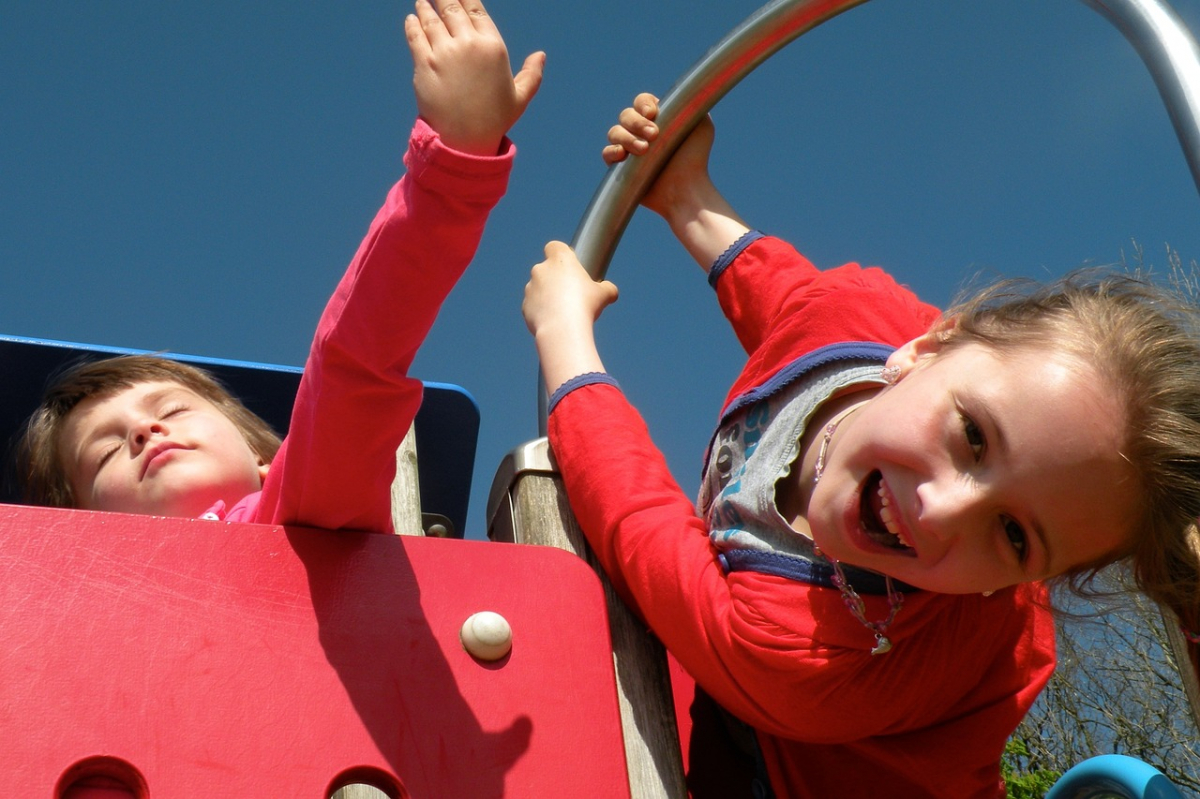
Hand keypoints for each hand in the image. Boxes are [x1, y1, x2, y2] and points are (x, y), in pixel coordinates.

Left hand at [405, 0, 544, 155]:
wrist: (465, 141)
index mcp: (493, 47)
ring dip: (425, 7)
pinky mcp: (424, 63)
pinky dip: (413, 24)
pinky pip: (416, 36)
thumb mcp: (519, 98)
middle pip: (451, 8)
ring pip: (431, 19)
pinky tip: (412, 19)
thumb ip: (532, 74)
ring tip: (421, 1)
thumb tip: (541, 55)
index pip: (475, 9)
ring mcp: (444, 52)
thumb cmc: (494, 120)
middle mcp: (468, 44)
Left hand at [523, 242, 617, 392]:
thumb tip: (611, 291)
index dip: (560, 254)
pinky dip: (541, 311)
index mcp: (559, 259)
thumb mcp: (604, 295)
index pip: (554, 246)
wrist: (562, 329)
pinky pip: (533, 306)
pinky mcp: (525, 306)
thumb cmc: (584, 306)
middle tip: (570, 292)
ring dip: (546, 295)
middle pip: (546, 269)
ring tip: (562, 311)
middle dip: (555, 278)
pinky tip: (553, 322)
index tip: (570, 265)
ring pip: (538, 288)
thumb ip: (607, 289)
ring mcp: (530, 288)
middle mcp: (541, 270)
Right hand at [601, 93, 717, 224]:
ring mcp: (629, 150)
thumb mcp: (702, 125)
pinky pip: (607, 153)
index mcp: (657, 119)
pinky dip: (612, 151)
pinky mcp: (620, 169)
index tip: (653, 113)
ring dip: (627, 137)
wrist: (686, 188)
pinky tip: (623, 155)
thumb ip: (694, 104)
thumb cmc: (695, 158)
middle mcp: (641, 132)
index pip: (641, 101)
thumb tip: (685, 91)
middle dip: (637, 122)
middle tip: (654, 135)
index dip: (643, 104)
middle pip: (626, 115)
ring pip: (615, 132)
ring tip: (644, 150)